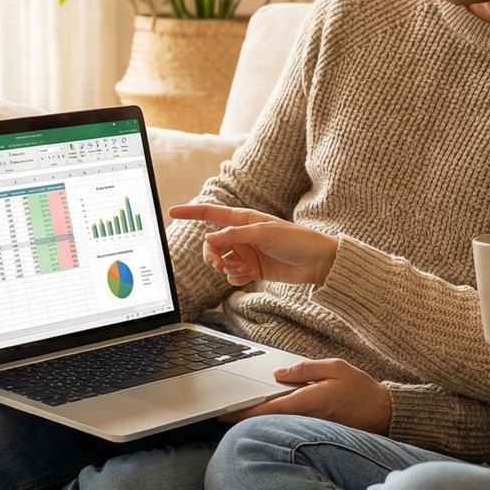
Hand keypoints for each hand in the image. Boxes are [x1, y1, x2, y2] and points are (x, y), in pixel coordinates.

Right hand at [168, 204, 337, 286]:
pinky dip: (236, 277)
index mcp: (244, 219)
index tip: (171, 212)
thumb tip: (208, 239)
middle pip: (211, 245)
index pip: (212, 214)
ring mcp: (246, 254)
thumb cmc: (297, 240)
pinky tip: (249, 275)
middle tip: (217, 264)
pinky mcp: (252, 270)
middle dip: (210, 255)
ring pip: (221, 262)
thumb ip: (235, 236)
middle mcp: (242, 236)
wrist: (318, 263)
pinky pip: (232, 275)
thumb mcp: (265, 233)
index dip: (191, 212)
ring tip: (242, 269)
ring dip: (226, 267)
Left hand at [218, 358, 391, 431]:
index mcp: (309, 401)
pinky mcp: (317, 435)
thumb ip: (305, 369)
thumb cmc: (361, 389)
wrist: (385, 414)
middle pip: (268, 423)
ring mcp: (312, 430)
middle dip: (245, 420)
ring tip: (241, 416)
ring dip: (259, 424)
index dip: (243, 412)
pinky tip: (268, 421)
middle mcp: (307, 419)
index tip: (224, 414)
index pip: (268, 410)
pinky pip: (291, 432)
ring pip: (278, 429)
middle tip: (224, 416)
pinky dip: (276, 427)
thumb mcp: (335, 367)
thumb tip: (279, 374)